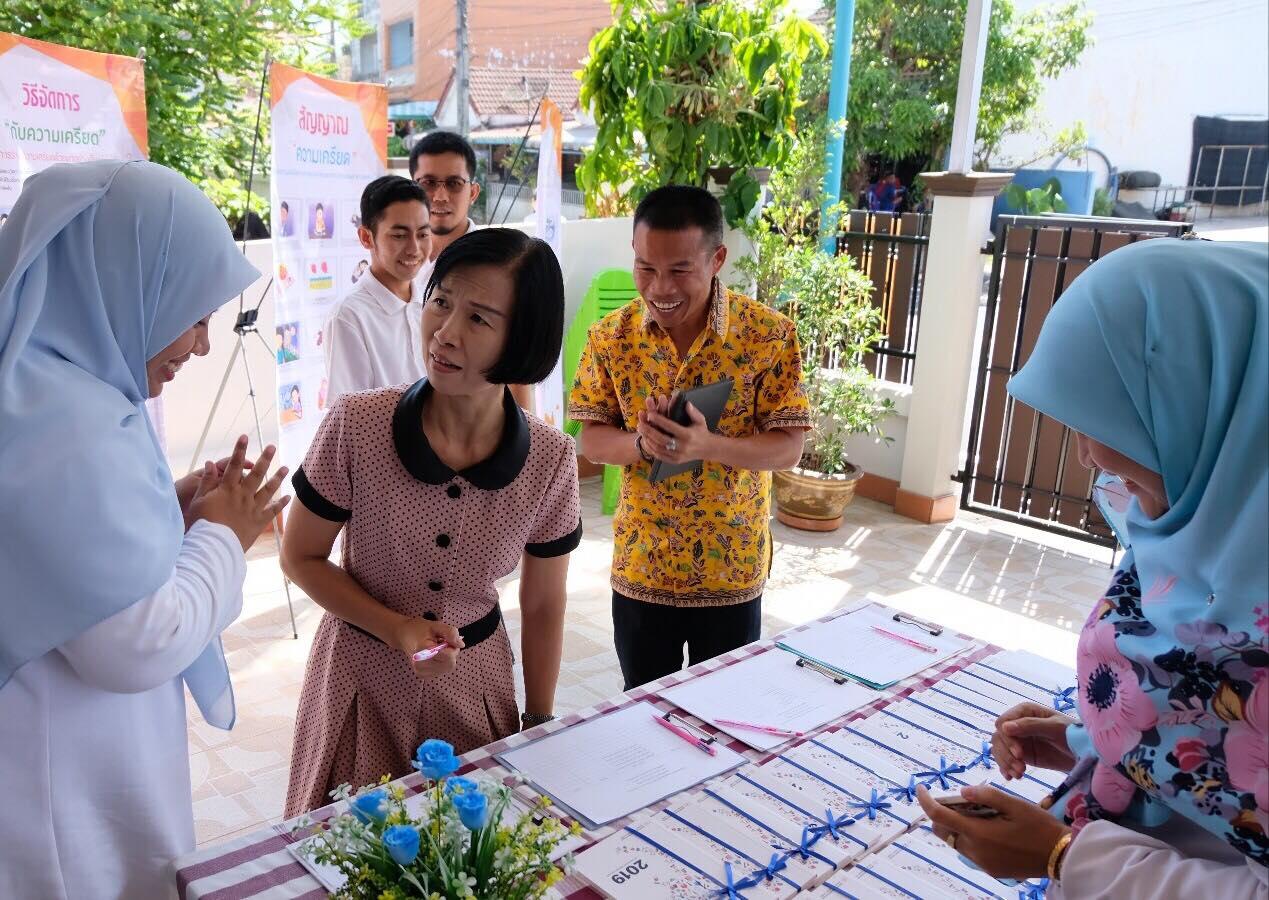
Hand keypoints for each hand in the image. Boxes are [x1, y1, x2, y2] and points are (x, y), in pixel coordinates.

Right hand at [187, 435, 289, 551]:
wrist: (212, 547)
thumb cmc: (201, 524)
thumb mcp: (198, 501)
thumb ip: (206, 482)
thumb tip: (210, 462)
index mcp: (227, 489)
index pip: (234, 465)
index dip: (240, 450)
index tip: (245, 437)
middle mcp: (242, 496)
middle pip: (256, 474)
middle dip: (265, 459)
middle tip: (272, 447)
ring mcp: (252, 509)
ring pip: (268, 490)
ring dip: (277, 478)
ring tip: (285, 467)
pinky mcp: (258, 522)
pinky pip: (272, 511)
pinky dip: (280, 503)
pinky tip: (288, 496)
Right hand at [391, 617, 463, 678]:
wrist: (404, 635)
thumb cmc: (419, 629)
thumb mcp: (436, 625)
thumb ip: (450, 633)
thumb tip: (461, 645)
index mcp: (423, 650)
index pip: (449, 656)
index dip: (452, 647)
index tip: (446, 639)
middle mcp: (421, 664)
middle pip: (450, 664)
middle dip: (451, 653)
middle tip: (442, 643)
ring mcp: (421, 671)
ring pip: (447, 669)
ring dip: (447, 658)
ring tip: (437, 649)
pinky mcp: (422, 675)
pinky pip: (441, 671)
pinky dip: (442, 663)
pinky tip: (434, 656)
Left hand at [638, 395, 716, 464]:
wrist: (708, 449)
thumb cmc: (702, 432)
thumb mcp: (700, 420)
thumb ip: (693, 412)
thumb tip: (686, 403)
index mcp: (688, 435)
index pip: (670, 427)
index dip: (659, 420)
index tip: (650, 414)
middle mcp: (682, 446)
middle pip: (661, 439)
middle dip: (649, 431)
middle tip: (640, 424)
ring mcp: (678, 455)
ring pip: (658, 448)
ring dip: (648, 439)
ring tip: (641, 431)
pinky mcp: (675, 461)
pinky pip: (659, 456)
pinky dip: (651, 449)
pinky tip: (646, 441)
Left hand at [917, 784, 1070, 879]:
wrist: (1061, 856)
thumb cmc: (1039, 826)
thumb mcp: (1015, 804)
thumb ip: (986, 796)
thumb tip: (962, 791)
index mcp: (978, 833)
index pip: (939, 817)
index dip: (925, 801)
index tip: (921, 788)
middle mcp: (976, 852)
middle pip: (944, 831)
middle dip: (943, 814)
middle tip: (959, 800)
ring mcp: (983, 864)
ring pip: (956, 842)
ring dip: (958, 826)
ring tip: (977, 812)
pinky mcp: (991, 870)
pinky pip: (970, 852)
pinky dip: (970, 837)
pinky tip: (988, 827)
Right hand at [992, 702, 1076, 780]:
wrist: (1084, 753)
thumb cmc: (1073, 734)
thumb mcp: (1054, 728)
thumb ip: (1030, 725)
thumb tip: (1004, 727)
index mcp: (1024, 711)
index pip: (1003, 723)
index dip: (1007, 738)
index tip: (1019, 754)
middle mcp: (1017, 724)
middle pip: (999, 738)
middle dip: (1007, 755)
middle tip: (1021, 769)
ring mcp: (1018, 740)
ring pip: (999, 750)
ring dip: (1006, 763)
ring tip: (1020, 775)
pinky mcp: (1020, 754)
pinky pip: (1005, 760)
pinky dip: (1005, 769)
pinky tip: (1011, 777)